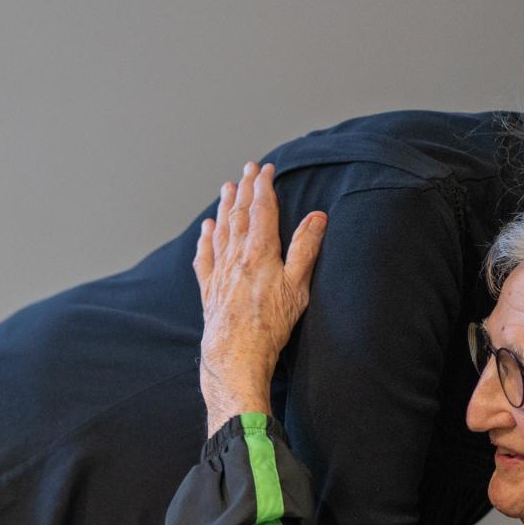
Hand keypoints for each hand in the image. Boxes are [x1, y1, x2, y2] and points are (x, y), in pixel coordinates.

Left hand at [194, 162, 326, 433]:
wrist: (236, 356)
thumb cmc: (271, 325)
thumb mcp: (297, 287)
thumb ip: (306, 249)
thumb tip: (318, 217)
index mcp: (259, 252)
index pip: (261, 209)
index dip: (263, 186)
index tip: (265, 169)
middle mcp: (236, 256)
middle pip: (239, 214)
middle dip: (244, 189)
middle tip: (247, 169)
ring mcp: (220, 272)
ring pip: (221, 231)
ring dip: (225, 207)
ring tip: (227, 188)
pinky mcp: (210, 290)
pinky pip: (205, 257)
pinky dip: (206, 239)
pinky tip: (206, 230)